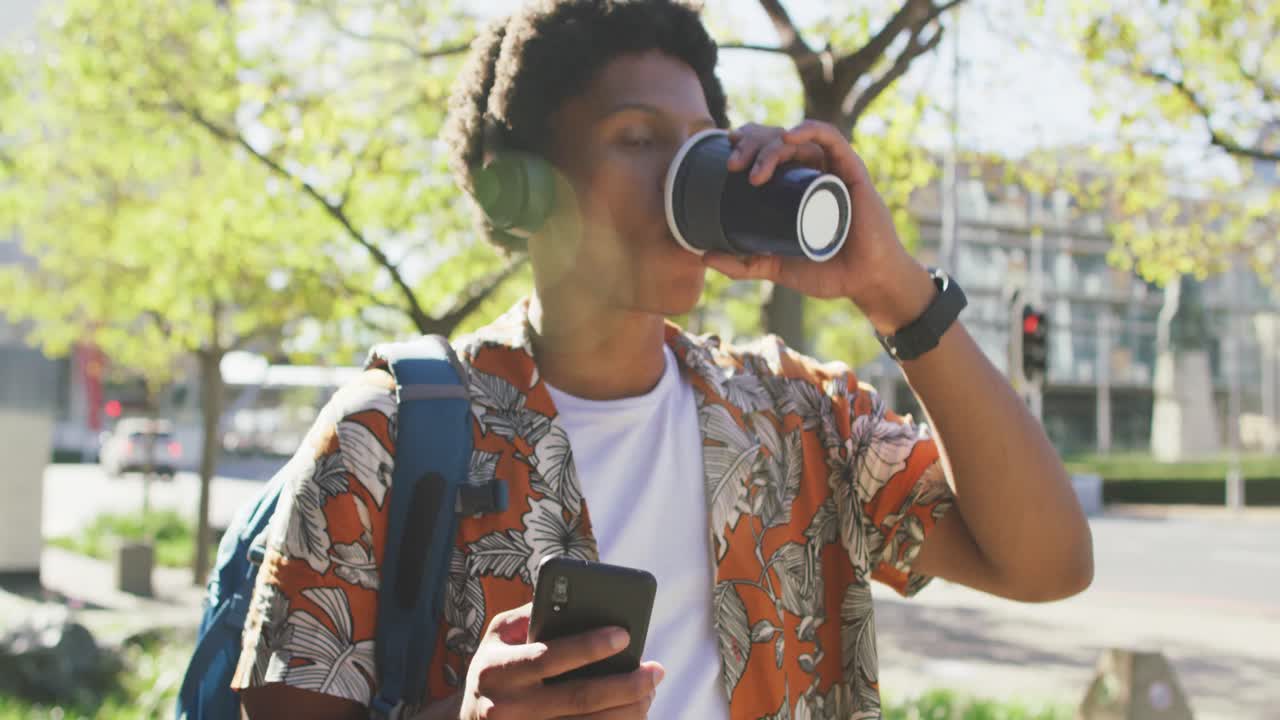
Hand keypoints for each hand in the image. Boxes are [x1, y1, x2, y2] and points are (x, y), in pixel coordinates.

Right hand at [457, 603, 663, 719]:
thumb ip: (530, 614)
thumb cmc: (494, 669)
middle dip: (624, 683)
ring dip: (628, 710)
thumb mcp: (497, 637)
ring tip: (650, 690)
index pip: (551, 656)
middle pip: (578, 698)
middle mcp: (506, 708)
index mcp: (497, 670)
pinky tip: (633, 712)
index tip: (625, 634)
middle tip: (655, 670)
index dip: (590, 646)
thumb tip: (575, 596)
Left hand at [710, 120, 935, 334]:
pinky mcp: (852, 172)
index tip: (724, 154)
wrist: (866, 283)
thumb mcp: (776, 267)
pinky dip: (810, 131)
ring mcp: (832, 170)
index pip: (768, 151)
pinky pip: (832, 140)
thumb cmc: (828, 271)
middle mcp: (813, 172)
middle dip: (751, 144)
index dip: (746, 144)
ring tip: (753, 169)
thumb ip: (744, 264)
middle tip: (732, 166)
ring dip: (771, 145)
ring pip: (798, 140)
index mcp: (796, 186)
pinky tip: (789, 138)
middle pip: (777, 141)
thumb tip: (704, 256)